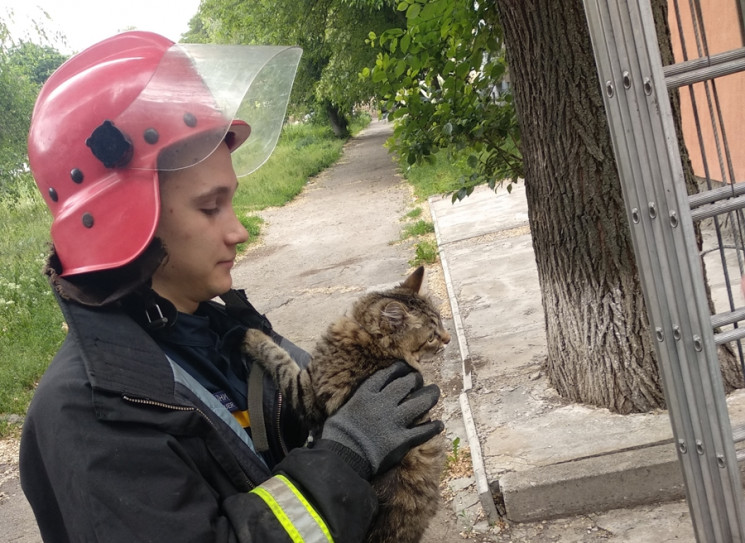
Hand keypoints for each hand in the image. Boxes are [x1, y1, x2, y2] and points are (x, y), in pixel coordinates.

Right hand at [317, 361, 442, 478]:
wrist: (342, 456)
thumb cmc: (337, 435)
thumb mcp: (343, 409)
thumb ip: (357, 402)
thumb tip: (361, 402)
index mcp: (367, 393)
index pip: (387, 374)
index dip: (399, 369)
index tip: (405, 368)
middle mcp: (383, 403)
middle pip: (406, 385)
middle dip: (415, 380)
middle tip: (420, 379)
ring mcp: (394, 421)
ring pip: (419, 403)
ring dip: (429, 396)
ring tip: (435, 392)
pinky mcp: (402, 439)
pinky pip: (423, 431)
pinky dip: (433, 427)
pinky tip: (439, 424)